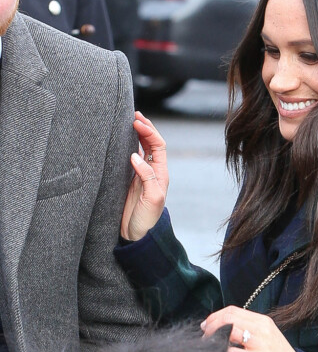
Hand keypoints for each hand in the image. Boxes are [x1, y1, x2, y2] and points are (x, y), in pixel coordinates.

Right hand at [121, 111, 168, 240]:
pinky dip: (127, 147)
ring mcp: (140, 175)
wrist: (137, 237)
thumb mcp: (152, 198)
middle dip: (144, 127)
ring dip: (137, 135)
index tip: (137, 122)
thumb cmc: (147, 220)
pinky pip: (129, 159)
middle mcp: (152, 171)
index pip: (157, 145)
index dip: (149, 132)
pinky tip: (121, 140)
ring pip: (140, 149)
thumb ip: (146, 177)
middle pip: (150, 143)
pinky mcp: (128, 181)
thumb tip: (135, 156)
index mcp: (161, 173)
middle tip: (134, 114)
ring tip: (129, 121)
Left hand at [200, 306, 296, 351]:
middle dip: (212, 325)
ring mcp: (260, 343)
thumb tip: (225, 325)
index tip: (206, 324)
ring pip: (230, 331)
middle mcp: (261, 328)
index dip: (215, 316)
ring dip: (214, 337)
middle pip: (229, 318)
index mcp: (262, 320)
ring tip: (208, 344)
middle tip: (204, 334)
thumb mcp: (266, 334)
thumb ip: (249, 327)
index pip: (232, 310)